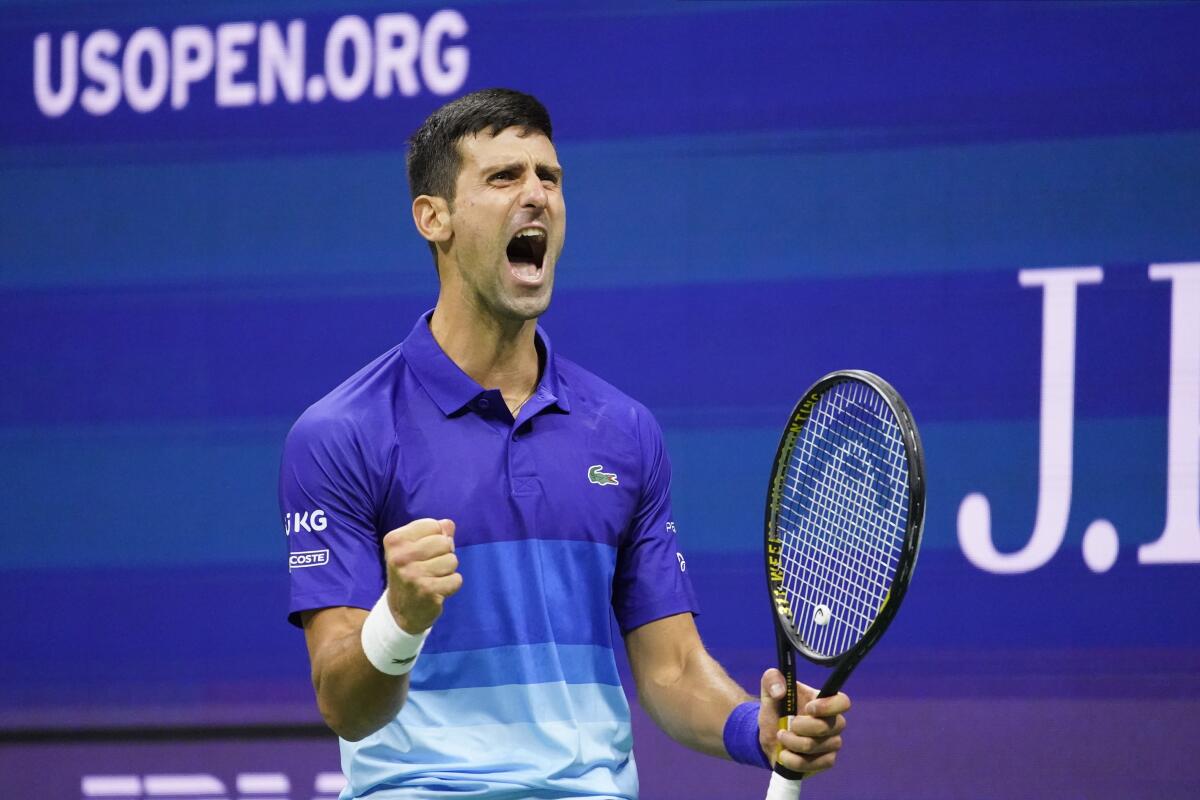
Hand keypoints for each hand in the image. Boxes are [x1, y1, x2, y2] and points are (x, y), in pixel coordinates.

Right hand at [382, 518, 462, 633]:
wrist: (400, 611)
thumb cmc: (411, 572)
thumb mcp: (415, 548)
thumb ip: (434, 533)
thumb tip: (448, 524)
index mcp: (395, 540)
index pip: (433, 525)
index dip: (437, 537)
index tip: (424, 552)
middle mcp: (400, 557)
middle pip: (444, 542)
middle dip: (444, 554)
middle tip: (430, 567)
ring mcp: (412, 575)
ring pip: (452, 560)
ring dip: (448, 571)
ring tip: (433, 578)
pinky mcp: (427, 591)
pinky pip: (456, 579)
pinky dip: (451, 585)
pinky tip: (437, 590)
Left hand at [757, 668, 848, 775]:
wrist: (770, 736)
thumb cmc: (776, 709)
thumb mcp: (769, 689)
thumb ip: (772, 679)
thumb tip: (780, 691)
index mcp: (824, 702)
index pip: (843, 702)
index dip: (828, 706)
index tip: (808, 708)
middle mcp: (833, 723)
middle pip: (828, 727)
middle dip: (801, 726)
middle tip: (787, 724)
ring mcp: (831, 744)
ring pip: (816, 746)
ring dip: (792, 742)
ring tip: (781, 736)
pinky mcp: (825, 761)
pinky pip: (813, 764)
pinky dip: (793, 760)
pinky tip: (784, 754)